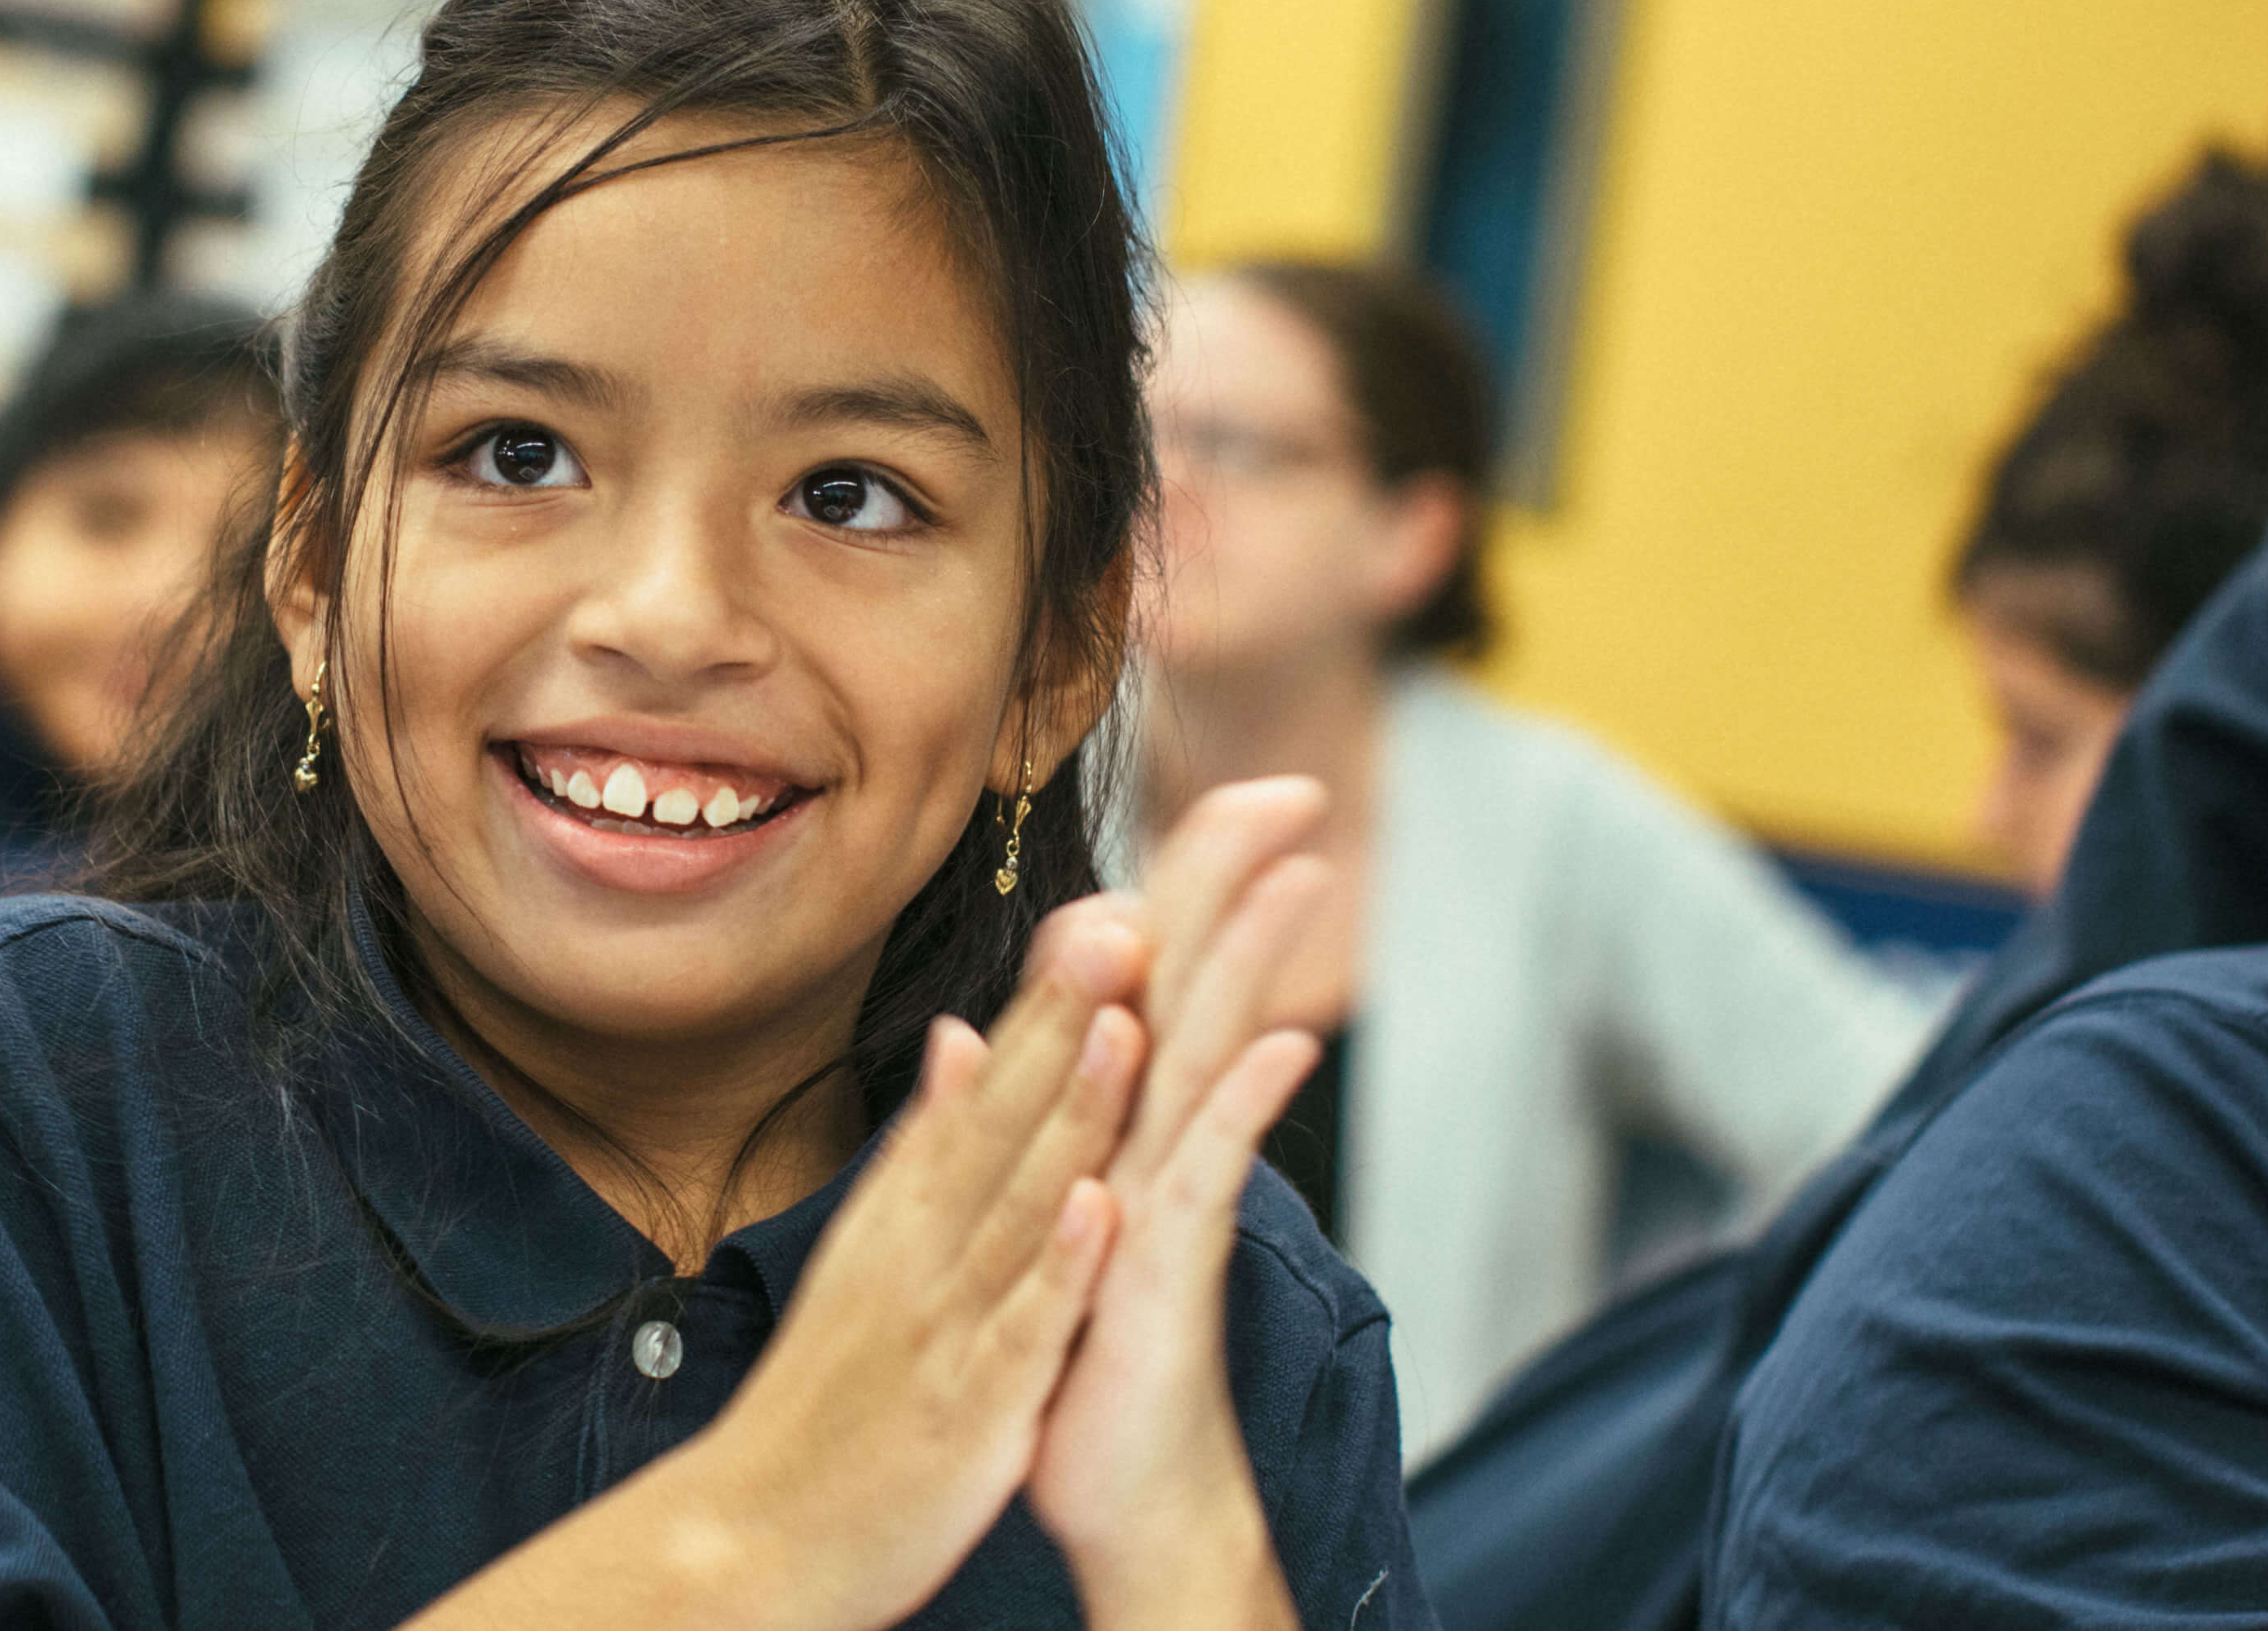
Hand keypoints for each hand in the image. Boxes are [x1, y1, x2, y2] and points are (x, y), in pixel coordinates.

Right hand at [406, 903, 1150, 1629]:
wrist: (752, 1545)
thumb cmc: (826, 1409)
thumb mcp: (870, 1257)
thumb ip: (926, 1147)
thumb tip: (963, 1036)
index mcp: (904, 1220)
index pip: (988, 1094)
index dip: (1051, 1004)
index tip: (1112, 907)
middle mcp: (919, 1255)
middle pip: (1005, 1124)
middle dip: (1067, 1022)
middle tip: (1127, 917)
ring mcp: (942, 1328)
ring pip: (1017, 1206)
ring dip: (1069, 1113)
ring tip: (1125, 1022)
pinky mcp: (964, 1410)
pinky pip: (1018, 1331)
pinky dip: (1055, 1267)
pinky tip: (1099, 1208)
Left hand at [1031, 777, 1341, 1626]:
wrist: (1113, 1479)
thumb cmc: (1072, 1347)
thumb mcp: (1023, 1215)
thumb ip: (1004, 1115)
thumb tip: (968, 1028)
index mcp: (1107, 1125)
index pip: (1140, 982)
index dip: (1169, 888)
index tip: (1210, 791)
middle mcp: (1151, 1145)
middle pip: (1194, 990)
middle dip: (1236, 891)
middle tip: (1286, 788)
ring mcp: (1171, 1199)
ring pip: (1211, 1060)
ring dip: (1253, 970)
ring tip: (1299, 878)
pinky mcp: (1174, 1262)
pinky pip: (1209, 1175)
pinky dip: (1237, 1111)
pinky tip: (1280, 1049)